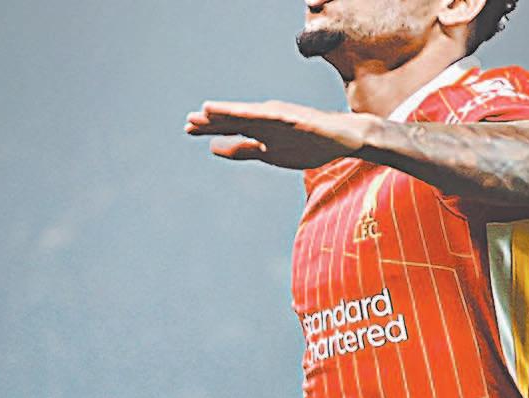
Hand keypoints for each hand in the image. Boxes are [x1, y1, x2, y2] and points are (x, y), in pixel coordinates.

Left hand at [186, 101, 374, 170]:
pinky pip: (269, 117)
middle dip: (210, 122)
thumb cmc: (306, 143)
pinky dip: (255, 114)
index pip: (229, 127)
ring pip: (248, 116)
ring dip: (228, 114)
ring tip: (206, 111)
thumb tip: (216, 149)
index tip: (187, 128)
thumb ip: (243, 150)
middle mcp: (265, 119)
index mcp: (259, 128)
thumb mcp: (268, 153)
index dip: (208, 128)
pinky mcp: (291, 118)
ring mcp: (278, 118)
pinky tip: (240, 114)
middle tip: (187, 123)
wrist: (340, 137)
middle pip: (233, 120)